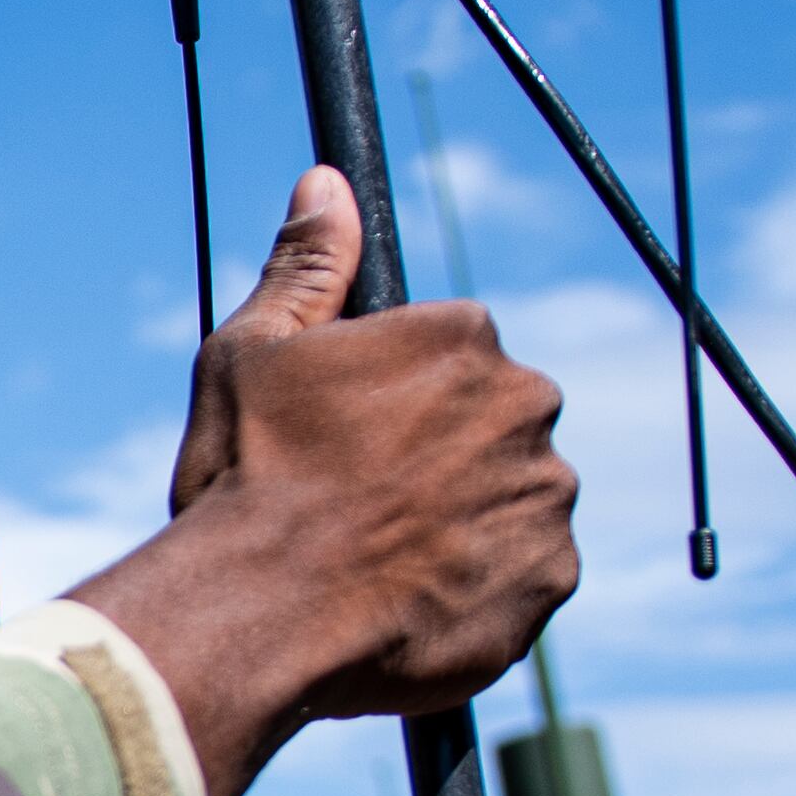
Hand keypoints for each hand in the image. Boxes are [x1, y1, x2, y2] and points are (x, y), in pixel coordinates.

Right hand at [64, 168, 579, 795]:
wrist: (258, 612)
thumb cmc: (246, 477)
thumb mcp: (251, 354)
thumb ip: (308, 268)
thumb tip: (328, 183)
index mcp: (461, 337)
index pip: (452, 354)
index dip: (393, 402)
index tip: (347, 442)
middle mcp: (525, 404)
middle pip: (494, 423)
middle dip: (443, 456)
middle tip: (363, 504)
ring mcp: (544, 495)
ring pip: (514, 498)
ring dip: (466, 521)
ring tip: (383, 561)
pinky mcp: (549, 580)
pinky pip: (524, 576)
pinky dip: (480, 588)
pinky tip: (410, 600)